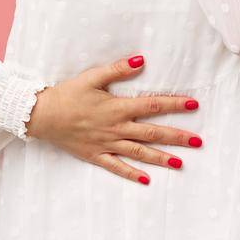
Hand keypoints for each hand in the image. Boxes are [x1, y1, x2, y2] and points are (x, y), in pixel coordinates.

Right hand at [26, 55, 202, 184]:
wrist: (40, 115)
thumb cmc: (67, 94)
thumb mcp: (92, 77)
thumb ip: (118, 69)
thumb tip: (141, 59)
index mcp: (118, 107)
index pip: (153, 105)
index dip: (175, 104)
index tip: (194, 104)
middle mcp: (116, 128)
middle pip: (153, 133)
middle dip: (177, 137)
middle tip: (199, 141)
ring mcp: (107, 144)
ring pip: (140, 152)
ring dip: (161, 158)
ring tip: (181, 163)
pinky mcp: (96, 155)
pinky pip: (117, 167)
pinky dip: (132, 174)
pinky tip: (147, 180)